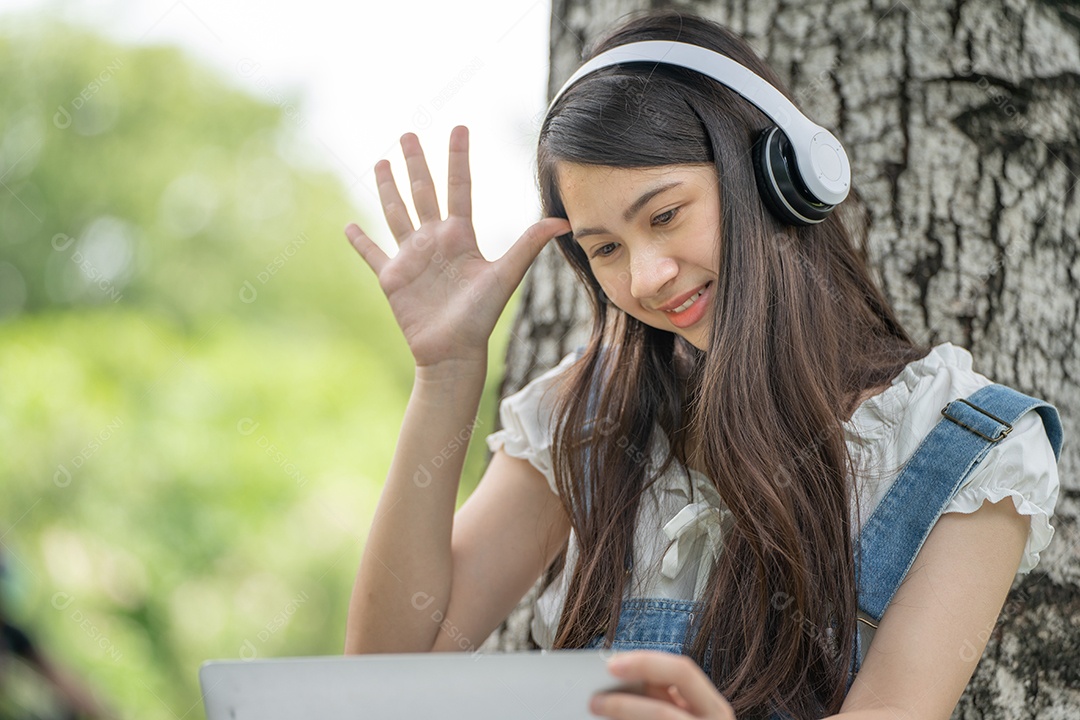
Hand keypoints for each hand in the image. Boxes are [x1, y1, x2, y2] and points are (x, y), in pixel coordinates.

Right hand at [344, 126, 571, 367]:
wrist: (453, 352)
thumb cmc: (480, 316)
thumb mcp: (505, 275)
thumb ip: (529, 244)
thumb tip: (564, 221)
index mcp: (460, 236)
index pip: (458, 186)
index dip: (458, 157)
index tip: (459, 128)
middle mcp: (434, 240)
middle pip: (422, 191)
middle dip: (415, 162)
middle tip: (407, 133)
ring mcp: (411, 257)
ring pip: (396, 212)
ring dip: (388, 188)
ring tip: (381, 161)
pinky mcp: (392, 278)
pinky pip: (372, 254)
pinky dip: (360, 241)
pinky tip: (349, 225)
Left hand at [590, 651, 735, 719]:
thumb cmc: (682, 719)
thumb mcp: (682, 709)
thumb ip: (661, 695)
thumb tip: (619, 676)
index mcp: (714, 707)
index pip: (682, 672)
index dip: (646, 664)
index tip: (610, 665)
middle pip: (663, 712)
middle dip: (626, 705)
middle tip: (594, 700)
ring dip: (622, 717)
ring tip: (596, 711)